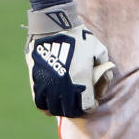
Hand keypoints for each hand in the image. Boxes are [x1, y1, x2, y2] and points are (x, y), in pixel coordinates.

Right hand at [24, 2, 114, 116]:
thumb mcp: (98, 49)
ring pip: (55, 109)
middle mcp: (63, 85)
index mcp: (81, 77)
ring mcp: (48, 85)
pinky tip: (53, 102)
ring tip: (67, 102)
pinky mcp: (35, 83)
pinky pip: (40, 104)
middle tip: (80, 104)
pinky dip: (47, 106)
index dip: (91, 106)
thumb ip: (103, 67)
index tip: (93, 102)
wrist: (53, 27)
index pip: (86, 106)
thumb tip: (103, 81)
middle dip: (77, 109)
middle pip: (70, 110)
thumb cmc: (79, 37)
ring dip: (62, 109)